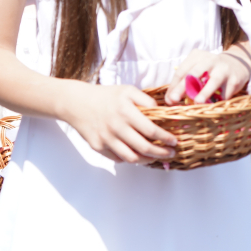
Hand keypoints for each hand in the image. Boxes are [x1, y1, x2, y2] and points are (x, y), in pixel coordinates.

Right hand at [60, 84, 176, 163]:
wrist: (77, 103)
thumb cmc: (105, 96)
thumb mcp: (128, 90)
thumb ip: (146, 100)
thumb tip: (162, 112)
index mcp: (125, 111)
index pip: (151, 130)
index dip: (165, 138)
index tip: (174, 141)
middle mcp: (116, 127)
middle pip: (144, 148)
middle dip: (161, 153)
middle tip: (170, 153)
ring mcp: (106, 139)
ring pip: (131, 158)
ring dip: (147, 160)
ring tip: (155, 157)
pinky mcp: (97, 147)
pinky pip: (118, 159)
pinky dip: (130, 159)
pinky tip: (137, 155)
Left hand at [165, 46, 250, 104]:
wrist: (238, 63)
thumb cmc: (211, 70)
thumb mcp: (198, 70)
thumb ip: (185, 83)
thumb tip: (170, 101)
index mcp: (197, 56)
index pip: (182, 71)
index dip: (174, 86)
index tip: (169, 99)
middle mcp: (210, 60)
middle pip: (194, 73)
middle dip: (183, 87)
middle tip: (174, 99)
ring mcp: (224, 69)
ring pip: (213, 81)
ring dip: (205, 92)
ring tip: (198, 102)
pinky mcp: (235, 79)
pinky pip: (226, 92)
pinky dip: (218, 101)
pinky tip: (213, 107)